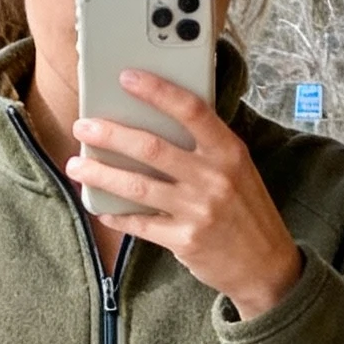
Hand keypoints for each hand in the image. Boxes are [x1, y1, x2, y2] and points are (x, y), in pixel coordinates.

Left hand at [66, 68, 302, 320]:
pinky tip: (101, 208)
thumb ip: (207, 147)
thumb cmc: (246, 211)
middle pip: (151, 147)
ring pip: (137, 186)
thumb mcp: (239, 170)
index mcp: (228, 151)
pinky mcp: (184, 240)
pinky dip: (117, 215)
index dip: (156, 90)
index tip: (126, 77)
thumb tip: (159, 122)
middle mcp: (214, 178)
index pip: (190, 110)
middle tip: (83, 127)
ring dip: (101, 174)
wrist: (266, 266)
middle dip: (110, 135)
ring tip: (77, 166)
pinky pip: (140, 224)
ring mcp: (198, 210)